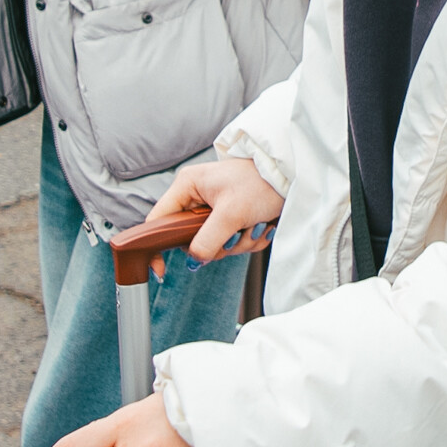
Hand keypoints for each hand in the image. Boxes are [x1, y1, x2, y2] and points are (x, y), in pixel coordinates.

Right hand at [141, 156, 285, 278]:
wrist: (290, 176)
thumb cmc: (259, 183)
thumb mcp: (231, 213)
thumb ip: (207, 240)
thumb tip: (193, 260)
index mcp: (188, 186)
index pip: (159, 221)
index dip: (157, 246)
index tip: (161, 269)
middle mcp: (197, 197)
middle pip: (192, 238)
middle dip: (219, 244)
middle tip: (236, 233)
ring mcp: (214, 208)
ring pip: (216, 244)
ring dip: (240, 242)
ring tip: (255, 224)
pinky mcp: (231, 217)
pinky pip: (233, 241)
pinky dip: (249, 239)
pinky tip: (261, 225)